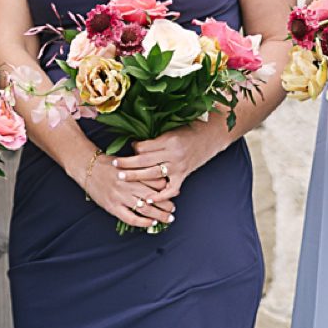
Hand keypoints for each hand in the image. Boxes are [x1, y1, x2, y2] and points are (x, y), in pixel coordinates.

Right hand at [75, 147, 173, 228]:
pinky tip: (151, 222)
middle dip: (166, 204)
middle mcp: (128, 185)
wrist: (86, 167)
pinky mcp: (113, 206)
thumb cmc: (107, 164)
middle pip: (153, 197)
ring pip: (145, 209)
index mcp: (132, 172)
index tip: (174, 192)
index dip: (167, 189)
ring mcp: (120, 197)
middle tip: (173, 208)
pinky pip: (131, 218)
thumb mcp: (126, 162)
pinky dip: (143, 222)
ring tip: (168, 218)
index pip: (155, 182)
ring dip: (159, 215)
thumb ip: (141, 168)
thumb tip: (159, 178)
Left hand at [115, 120, 231, 206]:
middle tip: (114, 165)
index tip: (128, 148)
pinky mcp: (184, 175)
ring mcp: (179, 166)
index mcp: (168, 140)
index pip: (144, 147)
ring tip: (123, 177)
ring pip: (153, 174)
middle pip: (144, 161)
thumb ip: (156, 138)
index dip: (134, 148)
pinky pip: (171, 188)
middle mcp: (172, 154)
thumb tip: (137, 145)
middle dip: (127, 163)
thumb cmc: (190, 128)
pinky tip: (148, 198)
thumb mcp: (171, 129)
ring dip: (137, 177)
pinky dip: (160, 195)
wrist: (212, 134)